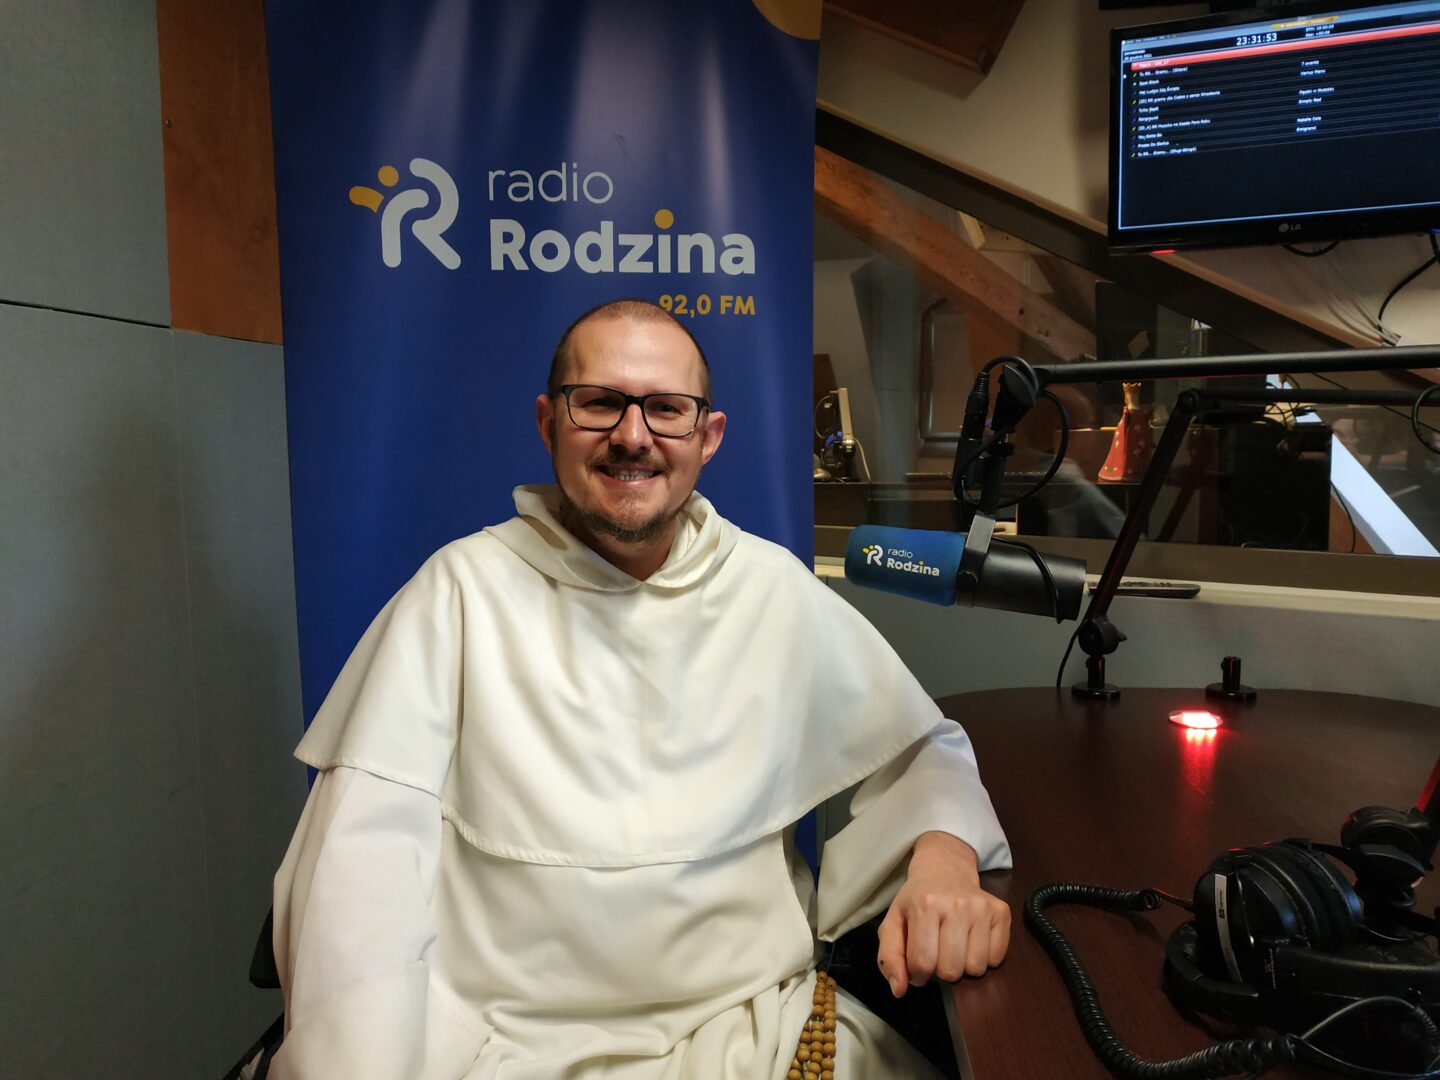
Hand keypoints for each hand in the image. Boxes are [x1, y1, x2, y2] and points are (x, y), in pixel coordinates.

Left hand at [876, 831, 1009, 996]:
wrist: (945, 869)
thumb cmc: (917, 900)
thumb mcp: (893, 922)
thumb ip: (889, 958)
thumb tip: (900, 990)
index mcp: (924, 905)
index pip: (923, 964)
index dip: (917, 975)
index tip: (918, 965)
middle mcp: (957, 904)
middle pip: (952, 971)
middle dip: (941, 970)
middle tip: (937, 952)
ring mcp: (982, 907)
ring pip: (976, 968)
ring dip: (963, 966)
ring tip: (954, 946)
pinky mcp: (1001, 912)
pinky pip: (996, 959)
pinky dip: (984, 958)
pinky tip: (972, 940)